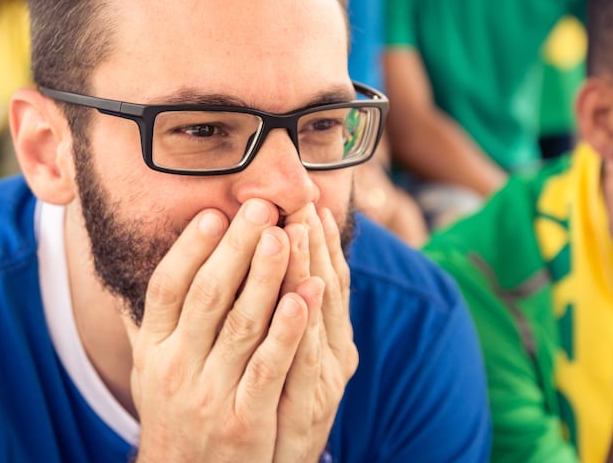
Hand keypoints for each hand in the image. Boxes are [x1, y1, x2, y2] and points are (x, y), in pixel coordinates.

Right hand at [123, 198, 313, 462]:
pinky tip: (307, 295)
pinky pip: (268, 368)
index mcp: (154, 350)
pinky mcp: (244, 422)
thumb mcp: (149, 370)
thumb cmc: (175, 415)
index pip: (167, 288)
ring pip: (241, 324)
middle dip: (235, 248)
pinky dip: (289, 330)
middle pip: (206, 295)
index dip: (190, 248)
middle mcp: (175, 368)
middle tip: (258, 208)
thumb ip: (142, 323)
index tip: (214, 214)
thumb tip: (123, 271)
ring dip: (265, 276)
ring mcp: (209, 396)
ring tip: (284, 235)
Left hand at [275, 205, 358, 461]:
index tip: (311, 205)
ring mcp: (322, 384)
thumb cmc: (278, 412)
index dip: (323, 244)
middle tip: (300, 199)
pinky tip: (302, 293)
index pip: (330, 282)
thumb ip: (292, 321)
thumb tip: (289, 276)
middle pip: (325, 290)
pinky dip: (302, 326)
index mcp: (332, 345)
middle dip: (311, 243)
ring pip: (317, 317)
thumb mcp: (297, 367)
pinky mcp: (306, 412)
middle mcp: (335, 359)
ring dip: (308, 269)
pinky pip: (303, 362)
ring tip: (297, 227)